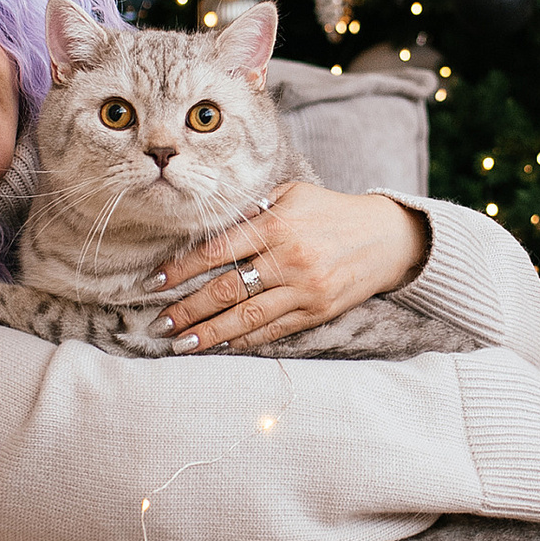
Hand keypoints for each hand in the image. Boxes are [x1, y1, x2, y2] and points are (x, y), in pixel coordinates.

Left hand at [156, 182, 427, 350]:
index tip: (153, 283)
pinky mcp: (316, 311)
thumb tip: (205, 228)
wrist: (386, 237)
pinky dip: (243, 341)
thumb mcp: (292, 194)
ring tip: (179, 345)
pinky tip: (219, 346)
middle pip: (225, 290)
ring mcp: (304, 289)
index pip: (216, 250)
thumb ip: (252, 209)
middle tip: (157, 324)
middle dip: (186, 309)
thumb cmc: (330, 211)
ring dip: (208, 333)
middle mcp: (288, 258)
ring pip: (246, 317)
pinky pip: (273, 331)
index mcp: (276, 224)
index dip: (180, 269)